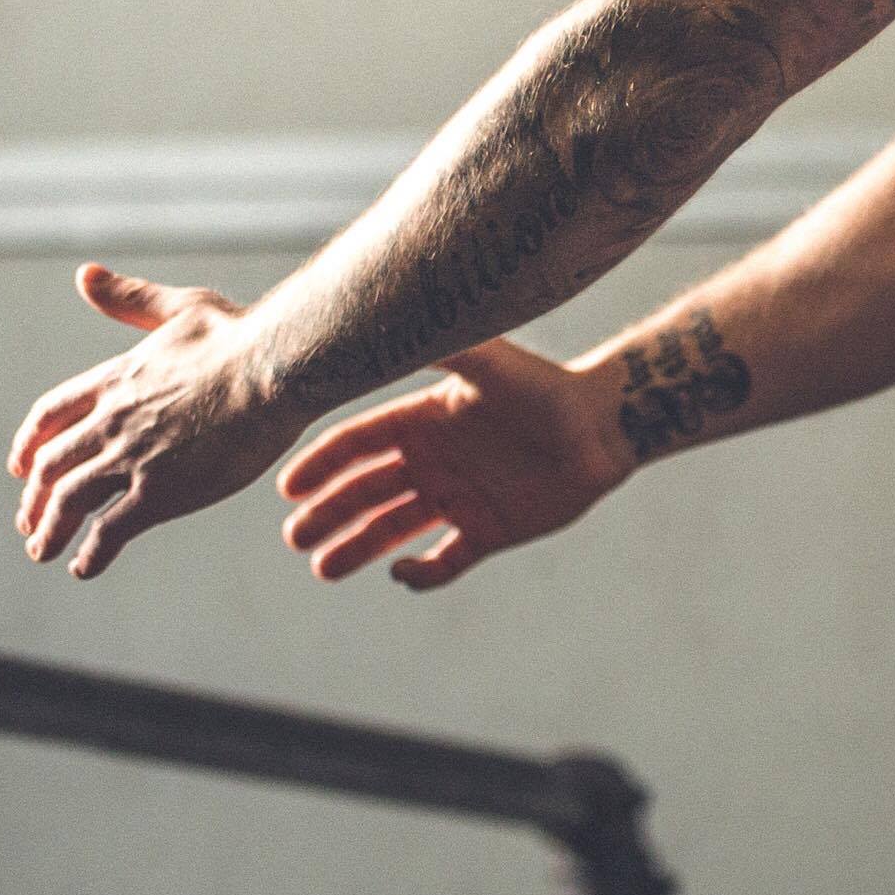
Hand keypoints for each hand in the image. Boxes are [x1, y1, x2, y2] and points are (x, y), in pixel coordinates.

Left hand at [6, 265, 303, 579]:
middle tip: (29, 522)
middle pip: (52, 465)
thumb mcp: (179, 307)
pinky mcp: (159, 493)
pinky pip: (109, 532)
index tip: (21, 464)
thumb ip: (130, 298)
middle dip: (35, 497)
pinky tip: (84, 567)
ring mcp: (131, 459)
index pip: (52, 414)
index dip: (31, 442)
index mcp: (116, 380)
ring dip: (49, 530)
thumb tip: (84, 276)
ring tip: (42, 552)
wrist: (273, 369)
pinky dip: (90, 553)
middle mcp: (111, 421)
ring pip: (68, 501)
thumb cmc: (240, 337)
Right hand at [270, 336, 629, 592]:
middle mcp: (431, 461)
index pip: (356, 443)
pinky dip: (419, 573)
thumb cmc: (548, 389)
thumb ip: (444, 347)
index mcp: (422, 421)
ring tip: (323, 568)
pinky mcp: (487, 532)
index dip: (321, 465)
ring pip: (392, 530)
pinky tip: (398, 573)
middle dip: (326, 513)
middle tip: (296, 536)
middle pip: (363, 491)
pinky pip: (443, 562)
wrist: (605, 428)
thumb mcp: (491, 361)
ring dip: (355, 548)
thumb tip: (387, 321)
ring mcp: (457, 498)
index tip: (290, 488)